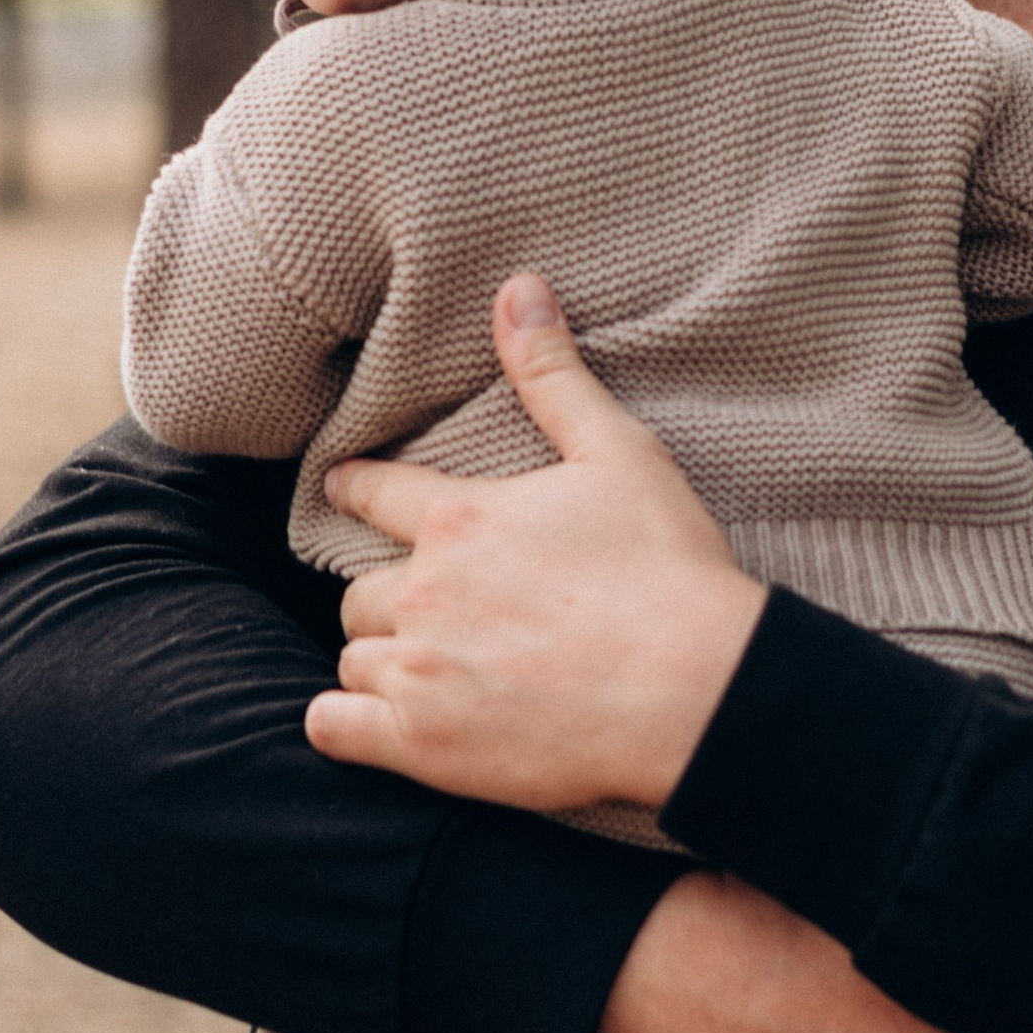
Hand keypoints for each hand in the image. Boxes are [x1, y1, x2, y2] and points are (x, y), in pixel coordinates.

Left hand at [305, 276, 767, 809]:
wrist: (696, 689)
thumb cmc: (667, 571)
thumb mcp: (619, 453)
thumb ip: (554, 377)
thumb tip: (517, 286)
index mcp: (460, 519)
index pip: (372, 491)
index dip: (354, 487)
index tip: (340, 488)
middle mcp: (423, 592)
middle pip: (358, 591)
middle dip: (386, 596)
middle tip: (423, 609)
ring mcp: (419, 673)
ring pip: (354, 659)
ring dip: (379, 660)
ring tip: (422, 668)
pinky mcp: (425, 747)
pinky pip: (337, 730)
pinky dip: (348, 725)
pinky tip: (378, 724)